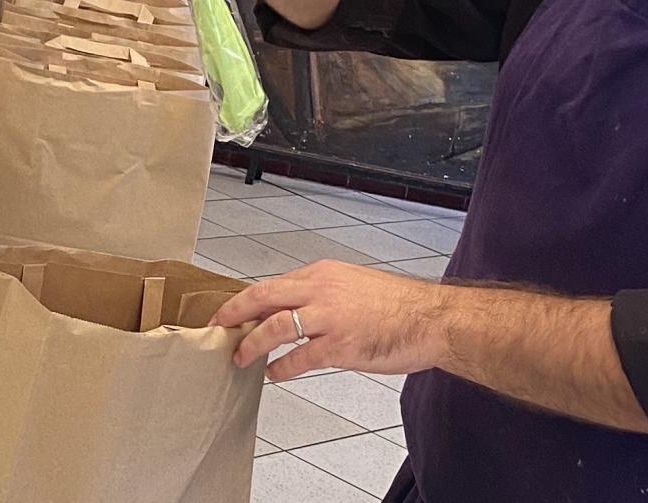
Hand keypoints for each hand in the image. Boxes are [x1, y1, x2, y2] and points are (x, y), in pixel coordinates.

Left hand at [212, 261, 450, 382]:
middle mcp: (322, 290)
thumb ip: (323, 295)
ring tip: (239, 357)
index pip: (273, 283)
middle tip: (216, 327)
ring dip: (251, 343)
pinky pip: (300, 358)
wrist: (431, 318)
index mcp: (323, 273)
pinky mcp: (340, 345)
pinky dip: (282, 367)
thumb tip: (295, 311)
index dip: (247, 299)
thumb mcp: (354, 285)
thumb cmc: (399, 305)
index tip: (230, 311)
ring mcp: (330, 317)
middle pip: (264, 296)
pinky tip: (274, 374)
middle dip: (234, 313)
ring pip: (274, 326)